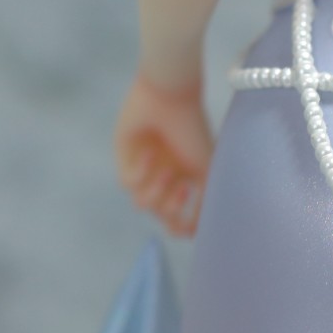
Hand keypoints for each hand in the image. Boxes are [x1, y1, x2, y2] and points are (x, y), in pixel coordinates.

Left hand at [114, 73, 212, 236]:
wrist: (169, 99)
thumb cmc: (193, 132)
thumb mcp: (207, 170)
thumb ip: (205, 203)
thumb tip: (197, 233)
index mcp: (189, 179)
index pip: (180, 217)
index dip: (180, 227)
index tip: (184, 226)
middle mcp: (168, 176)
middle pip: (162, 213)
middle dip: (170, 207)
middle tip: (181, 190)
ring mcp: (147, 169)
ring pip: (142, 203)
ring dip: (156, 192)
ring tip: (166, 172)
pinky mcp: (125, 160)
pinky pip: (128, 183)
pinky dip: (140, 172)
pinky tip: (149, 152)